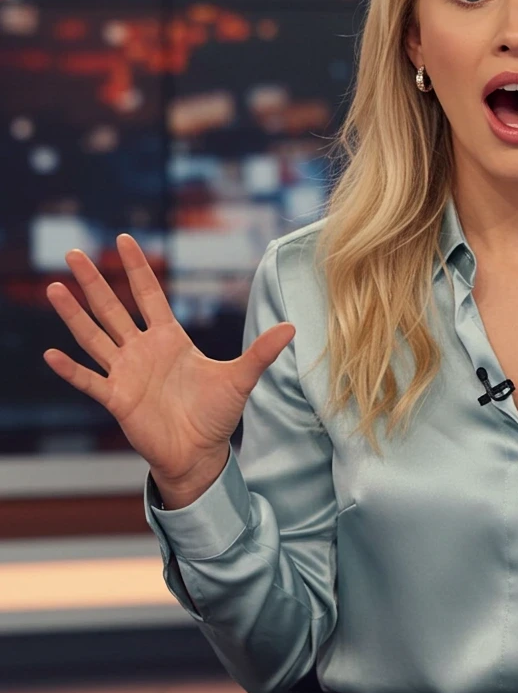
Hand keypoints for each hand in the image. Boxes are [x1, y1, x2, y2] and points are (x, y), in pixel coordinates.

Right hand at [44, 234, 294, 485]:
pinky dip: (70, 369)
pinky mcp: (117, 398)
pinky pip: (89, 380)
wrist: (200, 452)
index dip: (137, 268)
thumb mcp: (241, 378)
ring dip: (74, 314)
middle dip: (95, 282)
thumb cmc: (217, 414)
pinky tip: (51, 354)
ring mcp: (126, 372)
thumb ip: (262, 352)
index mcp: (170, 339)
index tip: (123, 240)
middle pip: (113, 308)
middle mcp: (143, 350)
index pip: (149, 295)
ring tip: (54, 288)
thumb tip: (292, 328)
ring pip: (94, 336)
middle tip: (73, 252)